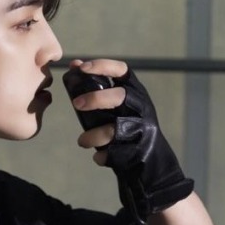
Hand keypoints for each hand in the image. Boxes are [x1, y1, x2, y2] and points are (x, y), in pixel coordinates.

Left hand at [71, 59, 193, 214]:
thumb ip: (96, 86)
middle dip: (96, 99)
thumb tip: (74, 64)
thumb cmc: (126, 124)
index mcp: (135, 91)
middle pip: (119, 97)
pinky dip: (103, 156)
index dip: (102, 66)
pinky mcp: (139, 150)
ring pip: (115, 129)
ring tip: (82, 141)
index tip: (82, 68)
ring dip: (93, 136)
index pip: (122, 70)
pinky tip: (98, 156)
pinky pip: (115, 153)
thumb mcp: (115, 102)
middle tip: (76, 104)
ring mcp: (142, 129)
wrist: (150, 159)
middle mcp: (141, 107)